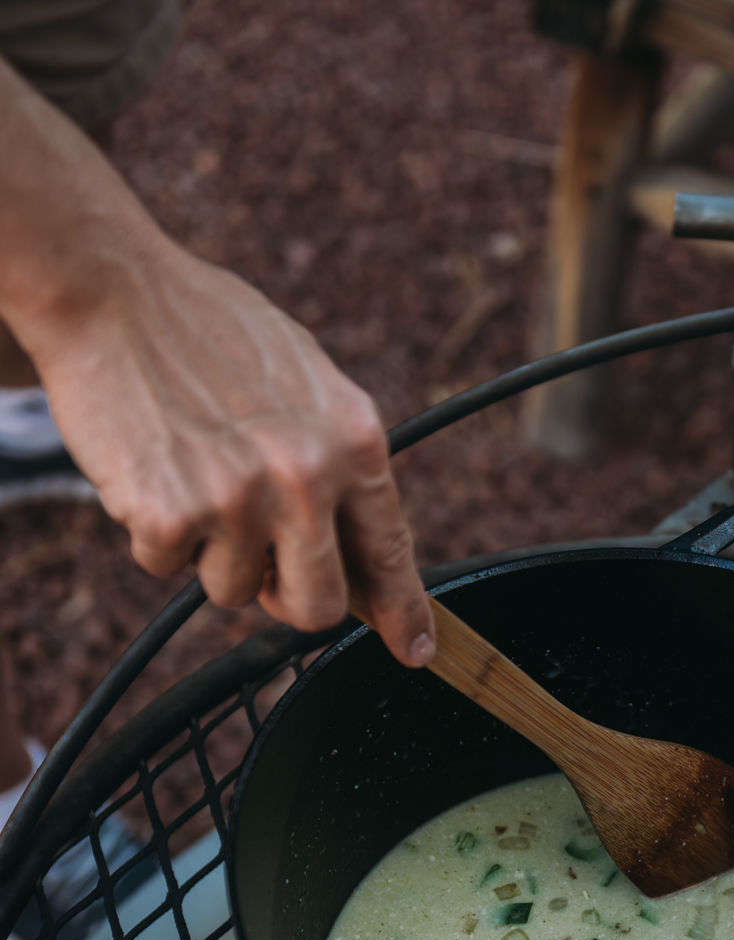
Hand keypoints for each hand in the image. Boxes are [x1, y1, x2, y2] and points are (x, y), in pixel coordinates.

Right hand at [40, 239, 435, 665]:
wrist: (113, 291)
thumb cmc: (209, 329)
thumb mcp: (307, 379)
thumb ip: (337, 457)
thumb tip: (357, 544)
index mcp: (353, 441)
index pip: (389, 551)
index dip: (402, 611)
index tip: (415, 648)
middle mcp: (306, 477)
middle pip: (315, 607)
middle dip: (287, 599)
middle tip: (261, 564)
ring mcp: (239, 501)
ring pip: (233, 591)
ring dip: (210, 553)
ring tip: (193, 476)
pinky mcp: (169, 516)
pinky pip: (167, 568)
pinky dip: (153, 533)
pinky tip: (152, 469)